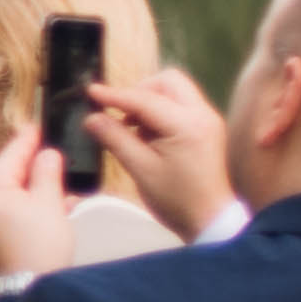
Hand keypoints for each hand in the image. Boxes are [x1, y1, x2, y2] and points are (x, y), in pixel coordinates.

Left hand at [0, 117, 73, 279]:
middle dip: (32, 166)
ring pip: (11, 197)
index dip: (25, 141)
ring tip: (60, 185)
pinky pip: (10, 215)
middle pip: (7, 177)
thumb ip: (47, 173)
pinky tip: (51, 207)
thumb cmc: (40, 248)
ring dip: (35, 189)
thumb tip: (47, 154)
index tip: (36, 126)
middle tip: (49, 151)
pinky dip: (29, 208)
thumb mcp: (50, 203)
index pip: (8, 158)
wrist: (31, 290)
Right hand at [90, 67, 233, 239]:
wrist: (209, 220)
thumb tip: (92, 118)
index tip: (91, 92)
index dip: (115, 95)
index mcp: (187, 125)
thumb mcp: (140, 169)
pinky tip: (148, 134)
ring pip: (175, 91)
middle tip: (121, 113)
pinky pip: (180, 105)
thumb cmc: (177, 199)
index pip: (145, 100)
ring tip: (133, 127)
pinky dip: (160, 111)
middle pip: (168, 81)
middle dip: (140, 91)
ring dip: (150, 101)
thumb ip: (115, 139)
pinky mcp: (206, 128)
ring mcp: (208, 120)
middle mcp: (203, 115)